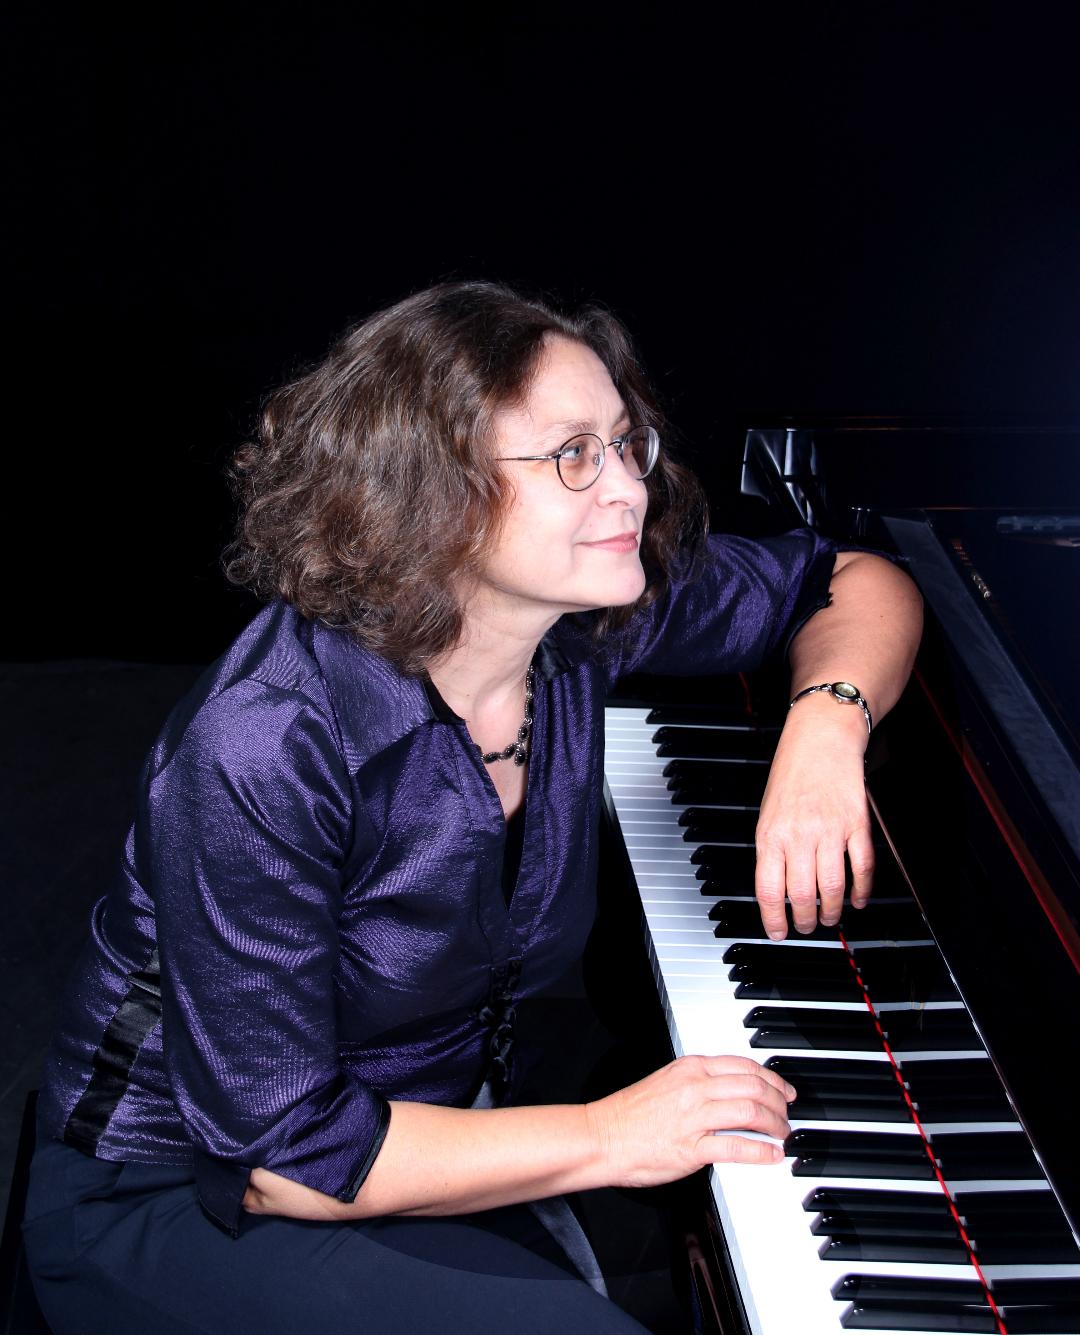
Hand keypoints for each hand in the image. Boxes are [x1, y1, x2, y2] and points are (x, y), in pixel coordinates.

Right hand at [585, 1054, 795, 1188]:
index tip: (784, 1089)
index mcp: (690, 1068)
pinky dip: (761, 1151)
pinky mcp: (692, 1148)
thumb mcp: (667, 1081)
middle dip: (779, 1102)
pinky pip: (736, 1146)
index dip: (772, 1078)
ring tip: (783, 1134)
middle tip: (788, 1115)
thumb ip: (698, 1081)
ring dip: (775, 1125)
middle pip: (754, 1086)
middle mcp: (695, 1087)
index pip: (745, 1065)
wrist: (602, 1136)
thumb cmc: (630, 1113)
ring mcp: (694, 1117)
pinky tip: (772, 1155)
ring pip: (751, 1111)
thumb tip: (730, 1090)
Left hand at [755, 696, 873, 938]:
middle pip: (802, 894)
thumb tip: (777, 889)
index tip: (777, 933)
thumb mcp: (768, 813)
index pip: (768, 888)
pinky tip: (859, 900)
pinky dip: (862, 890)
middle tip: (806, 927)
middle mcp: (800, 834)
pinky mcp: (857, 824)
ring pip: (833, 887)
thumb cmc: (791, 773)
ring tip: (829, 917)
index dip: (772, 918)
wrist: (821, 738)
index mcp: (771, 834)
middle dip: (804, 920)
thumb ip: (772, 849)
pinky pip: (862, 867)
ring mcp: (830, 830)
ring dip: (831, 910)